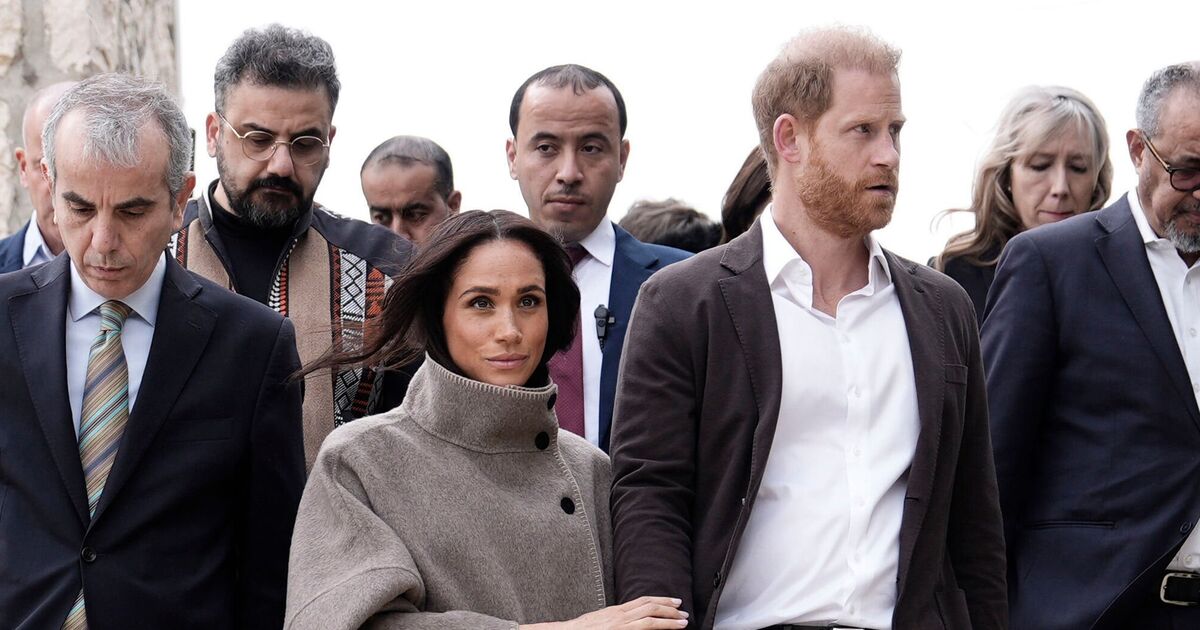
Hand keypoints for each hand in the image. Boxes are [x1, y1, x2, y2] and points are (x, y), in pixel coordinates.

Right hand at [520, 596, 688, 628]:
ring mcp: (619, 626)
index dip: (662, 601)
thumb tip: (632, 619)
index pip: (644, 601)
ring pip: (649, 620)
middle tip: (684, 613)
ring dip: (668, 621)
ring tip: (682, 623)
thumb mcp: (602, 620)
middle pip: (650, 607)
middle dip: (670, 609)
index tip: (675, 602)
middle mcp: (619, 616)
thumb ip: (618, 618)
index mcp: (616, 610)